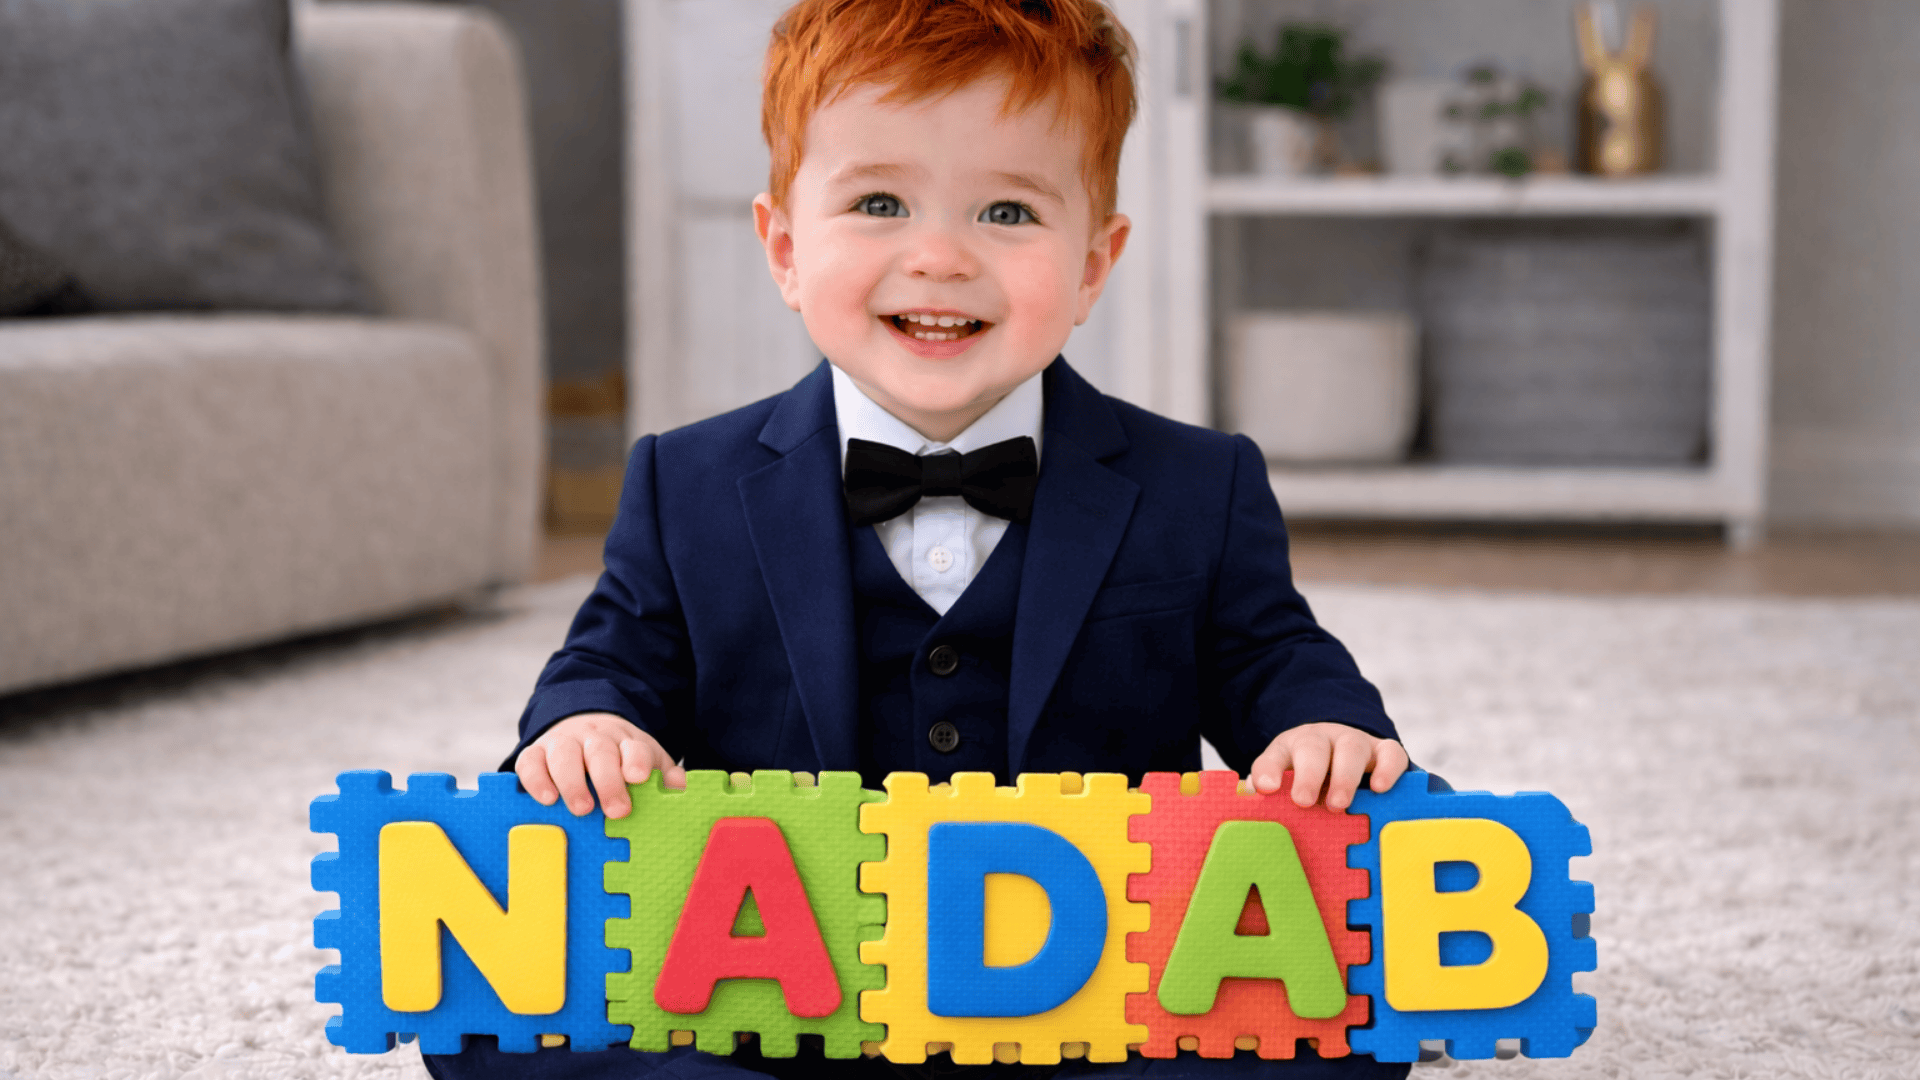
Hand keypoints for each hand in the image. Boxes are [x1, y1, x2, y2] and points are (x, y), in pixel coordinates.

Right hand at [515, 711, 684, 818]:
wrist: (584, 728)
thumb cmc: (620, 759)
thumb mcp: (649, 763)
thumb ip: (665, 777)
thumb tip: (679, 787)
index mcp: (627, 741)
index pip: (634, 746)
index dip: (636, 760)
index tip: (638, 777)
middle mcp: (594, 737)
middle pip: (600, 752)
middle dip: (607, 780)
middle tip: (616, 810)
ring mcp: (563, 742)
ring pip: (564, 754)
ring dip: (572, 782)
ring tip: (581, 809)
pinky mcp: (536, 753)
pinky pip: (530, 761)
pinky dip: (536, 779)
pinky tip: (546, 799)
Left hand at [1250, 722, 1408, 810]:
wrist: (1344, 757)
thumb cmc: (1311, 782)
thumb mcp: (1288, 788)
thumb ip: (1274, 802)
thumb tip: (1259, 816)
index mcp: (1289, 750)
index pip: (1274, 756)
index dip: (1268, 771)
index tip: (1266, 789)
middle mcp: (1321, 741)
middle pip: (1312, 748)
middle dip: (1308, 775)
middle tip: (1303, 802)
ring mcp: (1354, 743)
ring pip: (1350, 748)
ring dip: (1344, 777)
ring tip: (1339, 805)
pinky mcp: (1384, 751)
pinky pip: (1390, 752)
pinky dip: (1387, 768)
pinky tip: (1381, 788)